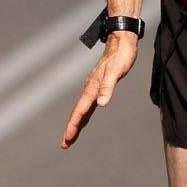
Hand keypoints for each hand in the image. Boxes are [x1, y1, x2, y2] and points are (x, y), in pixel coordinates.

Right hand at [61, 32, 137, 147]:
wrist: (121, 41)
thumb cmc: (121, 56)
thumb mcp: (116, 71)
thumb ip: (108, 87)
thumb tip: (102, 103)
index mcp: (92, 87)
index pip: (81, 110)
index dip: (74, 125)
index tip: (68, 139)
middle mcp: (90, 88)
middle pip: (78, 112)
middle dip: (71, 128)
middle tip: (65, 145)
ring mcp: (93, 87)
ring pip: (82, 109)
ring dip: (76, 123)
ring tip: (71, 136)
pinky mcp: (98, 85)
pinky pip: (88, 104)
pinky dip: (83, 114)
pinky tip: (84, 118)